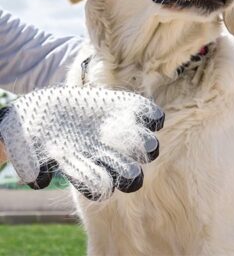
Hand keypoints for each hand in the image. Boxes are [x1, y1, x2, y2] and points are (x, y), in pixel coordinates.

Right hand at [0, 85, 163, 200]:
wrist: (45, 106)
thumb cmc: (32, 129)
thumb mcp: (23, 143)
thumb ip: (28, 159)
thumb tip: (38, 178)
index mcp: (82, 168)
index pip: (99, 186)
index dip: (102, 184)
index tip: (102, 180)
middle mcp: (105, 154)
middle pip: (128, 175)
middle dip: (132, 175)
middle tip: (133, 171)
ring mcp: (117, 131)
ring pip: (143, 146)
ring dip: (146, 144)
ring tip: (147, 140)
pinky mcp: (123, 107)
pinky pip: (146, 114)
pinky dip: (151, 116)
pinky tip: (149, 117)